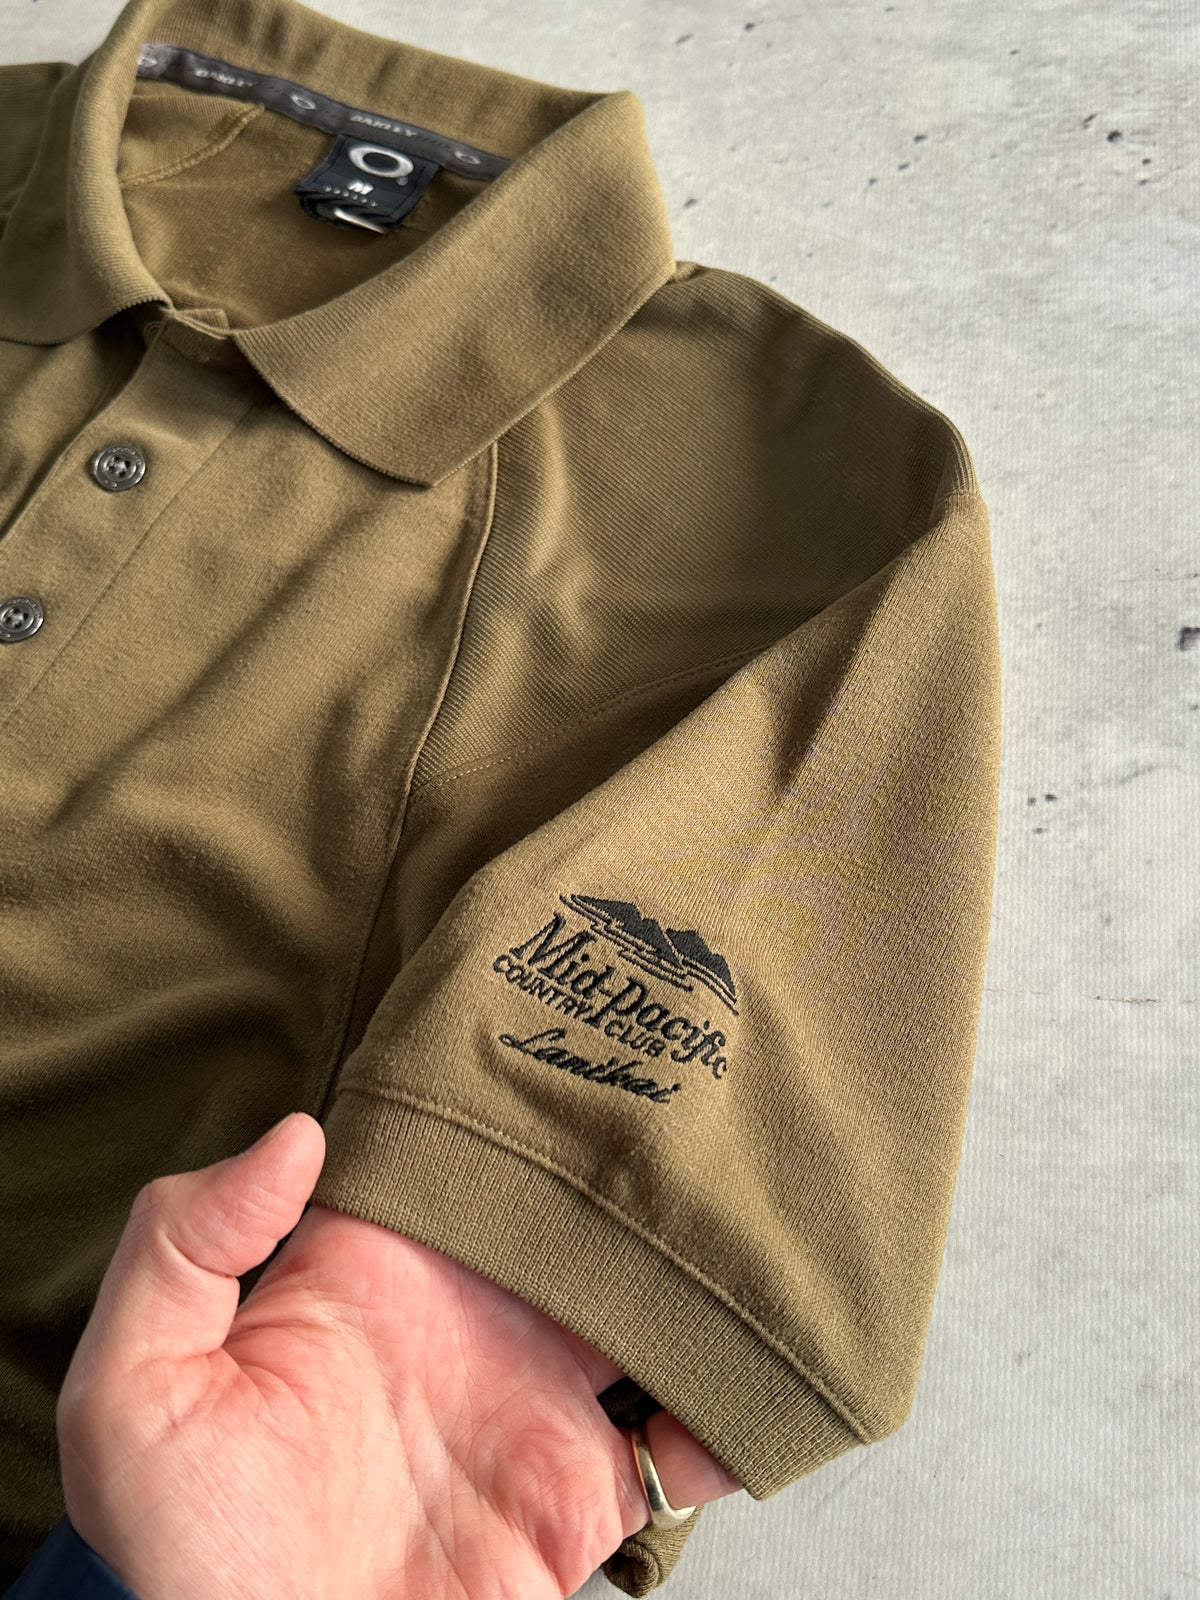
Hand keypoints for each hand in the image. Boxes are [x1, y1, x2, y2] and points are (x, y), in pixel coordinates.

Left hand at [55, 1113, 740, 1599]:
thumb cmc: (194, 1558)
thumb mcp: (132, 1395)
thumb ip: (181, 1246)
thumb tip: (297, 1133)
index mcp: (376, 1265)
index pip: (452, 1143)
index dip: (506, 1087)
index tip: (567, 1023)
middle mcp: (472, 1310)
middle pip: (570, 1199)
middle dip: (629, 1148)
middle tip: (694, 1087)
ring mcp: (537, 1394)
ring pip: (644, 1289)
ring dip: (697, 1255)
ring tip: (752, 1205)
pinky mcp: (587, 1485)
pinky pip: (689, 1432)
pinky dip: (733, 1404)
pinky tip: (756, 1372)